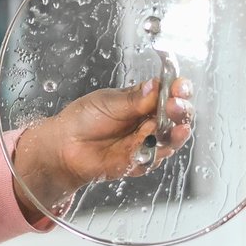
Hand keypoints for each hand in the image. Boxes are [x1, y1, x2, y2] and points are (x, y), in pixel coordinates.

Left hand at [12, 77, 193, 217]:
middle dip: (181, 110)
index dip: (179, 89)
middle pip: (178, 116)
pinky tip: (150, 142)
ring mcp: (148, 142)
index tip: (179, 87)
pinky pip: (155, 157)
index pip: (170, 92)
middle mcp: (151, 120)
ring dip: (175, 133)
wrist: (65, 145)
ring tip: (175, 127)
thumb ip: (134, 99)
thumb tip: (156, 85)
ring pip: (172, 139)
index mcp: (145, 100)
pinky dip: (154, 150)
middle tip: (175, 105)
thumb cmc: (84, 119)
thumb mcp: (108, 103)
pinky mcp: (141, 161)